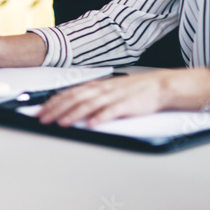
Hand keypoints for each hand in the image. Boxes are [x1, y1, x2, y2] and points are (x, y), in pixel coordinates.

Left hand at [37, 68, 209, 127]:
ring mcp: (118, 96)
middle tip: (43, 118)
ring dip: (74, 114)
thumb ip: (96, 97)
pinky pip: (114, 111)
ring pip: (91, 104)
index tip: (41, 110)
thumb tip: (76, 105)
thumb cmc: (141, 91)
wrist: (168, 85)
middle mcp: (106, 88)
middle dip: (57, 108)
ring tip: (61, 122)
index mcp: (101, 85)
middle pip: (76, 98)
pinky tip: (92, 124)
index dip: (55, 101)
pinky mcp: (132, 104)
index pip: (72, 92)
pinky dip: (102, 117)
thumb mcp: (114, 90)